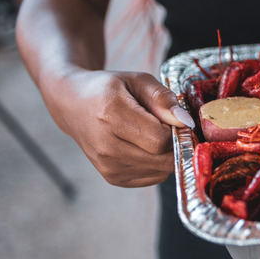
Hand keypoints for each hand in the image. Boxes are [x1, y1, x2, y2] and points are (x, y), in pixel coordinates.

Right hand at [44, 70, 195, 186]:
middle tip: (165, 125)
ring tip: (151, 133)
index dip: (176, 129)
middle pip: (163, 159)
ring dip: (166, 154)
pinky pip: (154, 177)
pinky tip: (144, 146)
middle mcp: (107, 147)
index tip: (173, 117)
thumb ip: (163, 98)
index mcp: (111, 116)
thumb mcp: (137, 80)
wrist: (73, 105)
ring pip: (161, 170)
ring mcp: (108, 166)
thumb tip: (186, 122)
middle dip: (174, 143)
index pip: (161, 139)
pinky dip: (157, 163)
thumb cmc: (109, 90)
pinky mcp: (113, 178)